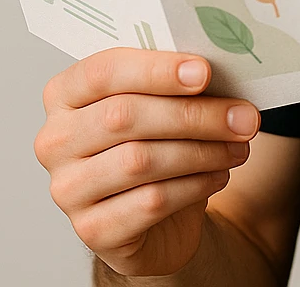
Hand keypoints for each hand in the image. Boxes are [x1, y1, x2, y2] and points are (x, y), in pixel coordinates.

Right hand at [33, 47, 260, 275]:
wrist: (155, 219)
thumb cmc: (156, 145)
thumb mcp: (161, 106)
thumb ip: (175, 83)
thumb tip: (219, 68)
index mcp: (65, 94)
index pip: (103, 71)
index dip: (155, 70)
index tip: (205, 72)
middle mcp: (55, 141)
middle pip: (125, 116)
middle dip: (194, 114)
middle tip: (244, 117)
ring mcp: (67, 189)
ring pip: (140, 161)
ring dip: (202, 151)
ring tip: (239, 147)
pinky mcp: (91, 230)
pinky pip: (150, 202)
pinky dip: (195, 185)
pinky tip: (219, 174)